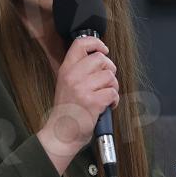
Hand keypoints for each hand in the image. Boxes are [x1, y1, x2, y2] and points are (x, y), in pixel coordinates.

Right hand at [37, 36, 118, 170]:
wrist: (61, 134)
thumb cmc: (67, 111)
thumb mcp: (66, 84)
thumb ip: (79, 70)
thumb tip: (100, 58)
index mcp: (66, 70)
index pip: (80, 43)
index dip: (96, 43)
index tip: (103, 49)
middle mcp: (73, 76)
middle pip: (101, 59)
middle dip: (109, 69)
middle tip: (106, 81)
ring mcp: (82, 89)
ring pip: (110, 76)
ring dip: (113, 87)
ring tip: (106, 95)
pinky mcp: (92, 102)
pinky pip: (113, 93)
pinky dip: (114, 100)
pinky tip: (107, 105)